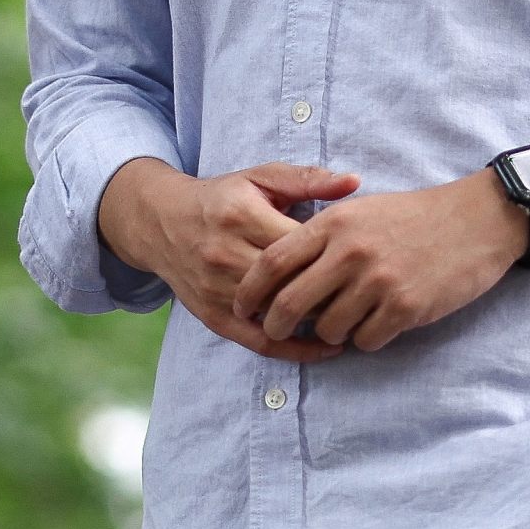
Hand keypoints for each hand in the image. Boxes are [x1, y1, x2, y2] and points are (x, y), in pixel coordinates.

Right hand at [101, 157, 360, 362]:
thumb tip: (355, 183)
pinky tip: (324, 349)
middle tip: (367, 295)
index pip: (298, 245)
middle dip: (329, 292)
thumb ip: (308, 180)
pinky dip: (293, 350)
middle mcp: (225, 255)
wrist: (162, 222)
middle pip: (289, 284)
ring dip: (316, 322)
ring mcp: (216, 289)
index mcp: (241, 216)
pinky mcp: (211, 315)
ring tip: (355, 321)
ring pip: (276, 315)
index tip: (365, 260)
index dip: (334, 256)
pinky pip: (257, 342)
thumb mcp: (261, 178)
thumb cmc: (223, 197)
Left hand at [233, 173, 525, 354]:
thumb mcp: (362, 207)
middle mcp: (350, 252)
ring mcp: (378, 282)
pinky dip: (367, 337)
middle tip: (278, 332)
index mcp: (334, 224)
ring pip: (328, 328)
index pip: (273, 262)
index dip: (249, 290)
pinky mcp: (406, 308)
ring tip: (348, 318)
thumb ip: (322, 231)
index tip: (242, 306)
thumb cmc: (416, 215)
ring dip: (331, 331)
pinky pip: (366, 340)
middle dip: (276, 325)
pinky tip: (380, 322)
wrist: (477, 219)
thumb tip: (283, 268)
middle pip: (290, 304)